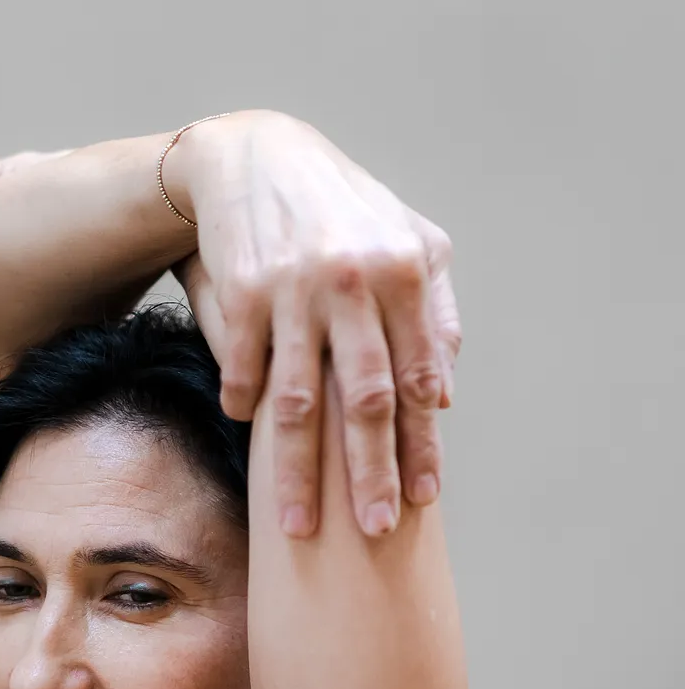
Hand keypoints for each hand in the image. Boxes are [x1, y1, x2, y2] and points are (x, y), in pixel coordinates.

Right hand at [167, 111, 461, 538]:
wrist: (251, 156)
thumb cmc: (339, 208)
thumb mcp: (404, 238)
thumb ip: (433, 308)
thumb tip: (446, 392)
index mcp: (404, 272)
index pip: (419, 379)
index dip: (422, 443)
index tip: (424, 499)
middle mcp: (354, 281)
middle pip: (365, 402)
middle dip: (371, 474)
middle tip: (375, 532)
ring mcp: (294, 289)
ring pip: (296, 405)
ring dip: (296, 473)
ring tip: (297, 526)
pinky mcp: (241, 293)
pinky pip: (245, 373)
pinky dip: (244, 408)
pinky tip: (246, 434)